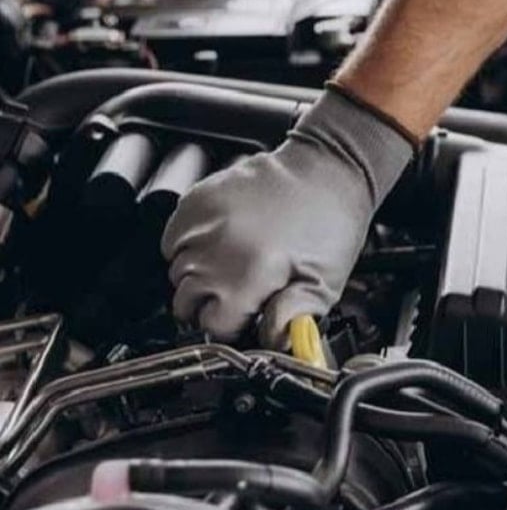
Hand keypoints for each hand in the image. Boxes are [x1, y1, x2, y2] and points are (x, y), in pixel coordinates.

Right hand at [162, 88, 413, 347]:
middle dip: (212, 304)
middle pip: (187, 302)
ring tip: (235, 263)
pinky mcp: (195, 200)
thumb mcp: (325, 283)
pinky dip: (187, 246)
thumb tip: (271, 341)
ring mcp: (202, 222)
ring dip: (199, 276)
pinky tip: (220, 242)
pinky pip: (171, 239)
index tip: (247, 316)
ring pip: (176, 272)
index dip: (233, 326)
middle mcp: (217, 248)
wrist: (328, 168)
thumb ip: (293, 319)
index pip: (214, 324)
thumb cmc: (331, 223)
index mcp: (248, 274)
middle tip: (242, 292)